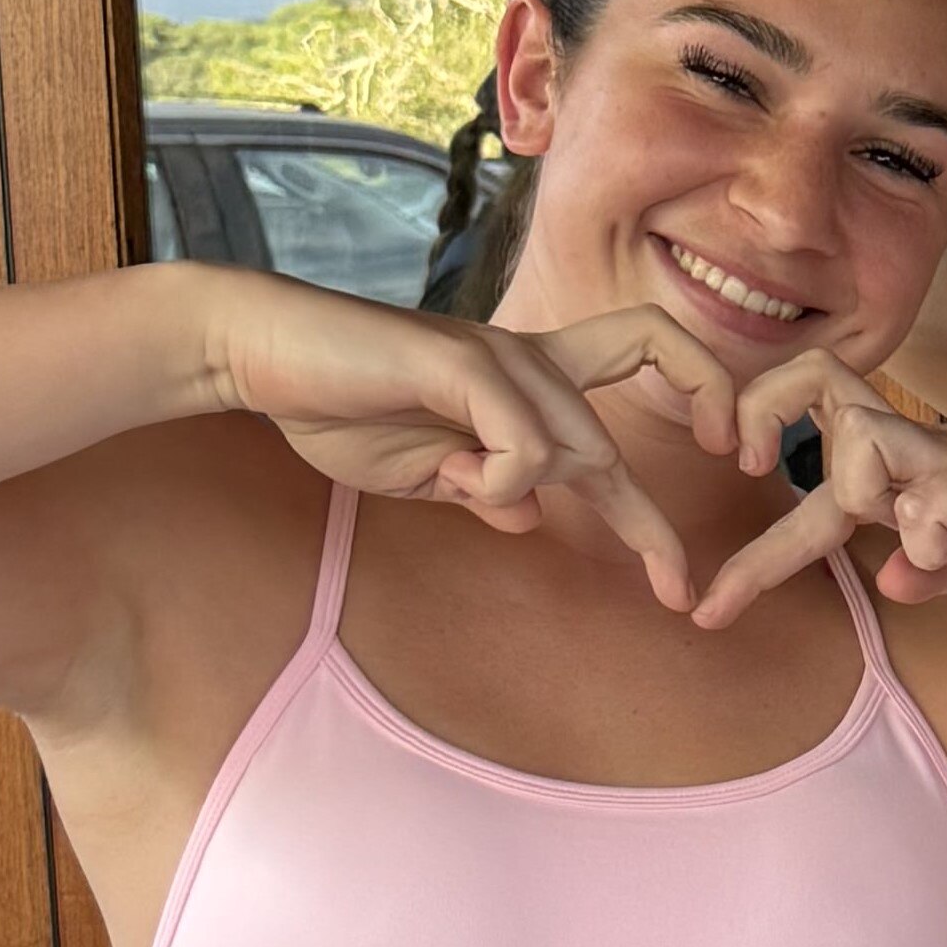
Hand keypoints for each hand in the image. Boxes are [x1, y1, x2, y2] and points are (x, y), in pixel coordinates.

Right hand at [211, 281, 732, 609]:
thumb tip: (530, 517)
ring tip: (452, 479)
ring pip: (578, 448)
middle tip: (676, 593)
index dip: (686, 433)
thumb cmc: (337, 405)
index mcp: (524, 384)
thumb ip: (480, 488)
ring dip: (522, 491)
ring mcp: (500, 356)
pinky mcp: (465, 362)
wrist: (260, 354)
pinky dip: (501, 478)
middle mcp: (528, 361)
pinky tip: (454, 473)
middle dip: (651, 528)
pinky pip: (527, 445)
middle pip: (611, 444)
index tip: (680, 537)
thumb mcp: (424, 470)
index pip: (634, 396)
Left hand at [693, 352, 946, 626]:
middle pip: (812, 393)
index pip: (807, 488)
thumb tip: (891, 579)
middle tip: (744, 464)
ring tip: (916, 525)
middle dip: (757, 420)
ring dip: (855, 491)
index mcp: (906, 474)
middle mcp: (919, 450)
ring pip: (855, 441)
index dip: (752, 554)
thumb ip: (935, 569)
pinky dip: (930, 535)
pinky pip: (928, 503)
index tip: (705, 610)